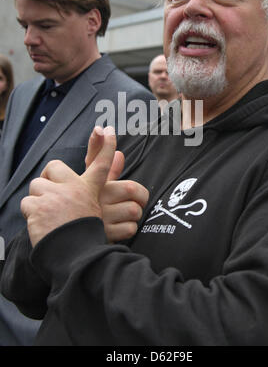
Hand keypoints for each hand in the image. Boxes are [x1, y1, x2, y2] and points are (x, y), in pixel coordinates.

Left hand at [21, 127, 116, 246]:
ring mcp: (55, 200)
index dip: (106, 146)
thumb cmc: (86, 235)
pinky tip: (40, 226)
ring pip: (36, 187)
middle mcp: (73, 192)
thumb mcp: (99, 207)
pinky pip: (26, 204)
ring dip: (37, 201)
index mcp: (90, 190)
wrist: (74, 258)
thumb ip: (107, 179)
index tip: (108, 130)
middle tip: (52, 198)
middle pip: (53, 169)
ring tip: (47, 217)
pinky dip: (30, 215)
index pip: (101, 164)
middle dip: (48, 180)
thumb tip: (120, 157)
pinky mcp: (37, 211)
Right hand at [85, 127, 148, 242]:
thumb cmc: (83, 209)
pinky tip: (120, 228)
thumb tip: (120, 153)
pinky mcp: (104, 236)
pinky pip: (129, 229)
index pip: (99, 160)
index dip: (103, 143)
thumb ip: (106, 170)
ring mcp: (99, 218)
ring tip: (125, 215)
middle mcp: (94, 198)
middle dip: (140, 197)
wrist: (66, 241)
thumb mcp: (90, 187)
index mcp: (90, 185)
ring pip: (134, 211)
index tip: (107, 129)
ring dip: (134, 215)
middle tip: (136, 200)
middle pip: (132, 190)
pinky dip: (129, 229)